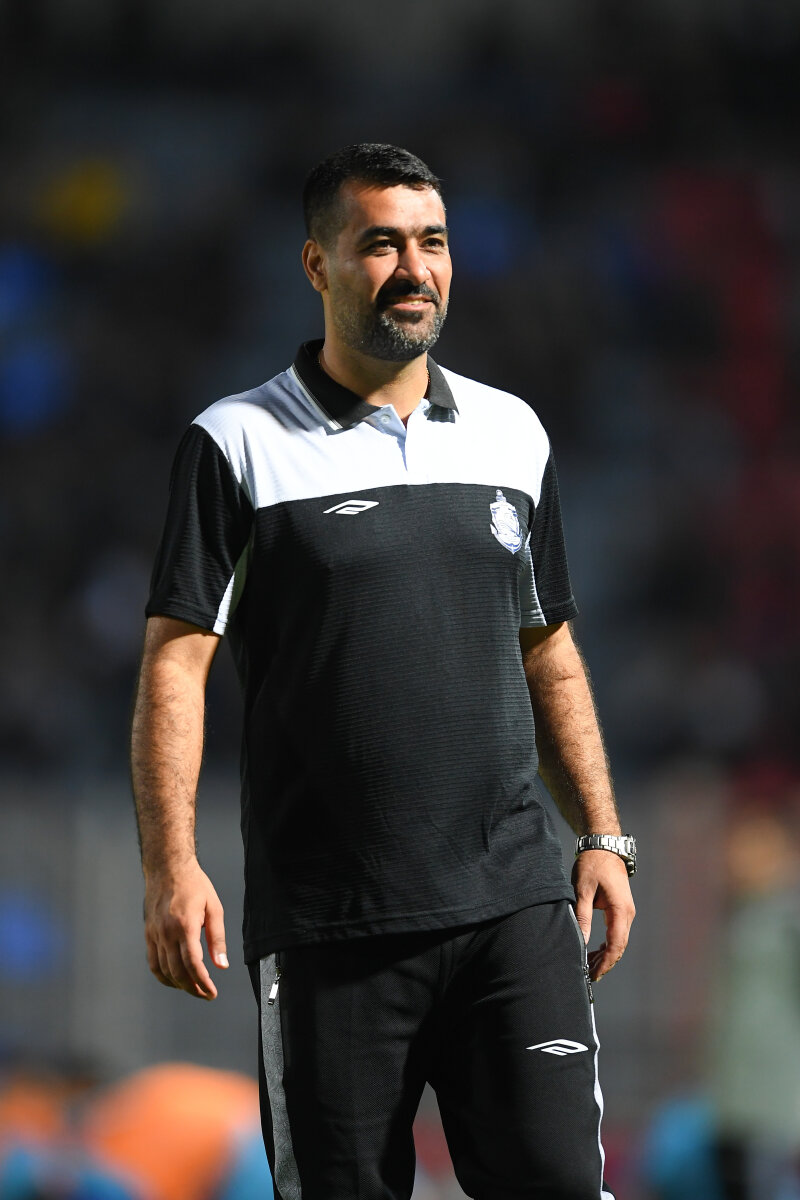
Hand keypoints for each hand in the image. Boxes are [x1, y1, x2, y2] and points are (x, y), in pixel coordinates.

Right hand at [143, 861, 228, 999]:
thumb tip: (222, 965)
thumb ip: (217, 938)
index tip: (212, 993)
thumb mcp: (213, 907)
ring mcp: (155, 934)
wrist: (167, 868)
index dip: (203, 982)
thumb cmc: (194, 884)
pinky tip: (174, 980)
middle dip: (193, 988)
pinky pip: (153, 962)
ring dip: (179, 985)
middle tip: (206, 995)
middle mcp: (167, 933)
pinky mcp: (149, 934)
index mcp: (185, 925)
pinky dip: (163, 976)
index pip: (193, 964)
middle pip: (178, 972)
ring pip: (164, 970)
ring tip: (194, 989)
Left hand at [572, 850, 634, 981]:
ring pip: (618, 940)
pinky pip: (617, 932)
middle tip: (588, 974)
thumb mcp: (582, 890)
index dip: (605, 962)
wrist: (603, 847)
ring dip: (605, 954)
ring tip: (589, 964)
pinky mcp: (621, 909)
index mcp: (620, 909)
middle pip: (619, 946)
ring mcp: (626, 911)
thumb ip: (582, 916)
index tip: (594, 974)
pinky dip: (607, 943)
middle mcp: (627, 913)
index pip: (615, 944)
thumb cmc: (592, 864)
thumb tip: (581, 941)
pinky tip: (595, 949)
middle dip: (605, 962)